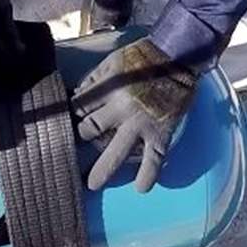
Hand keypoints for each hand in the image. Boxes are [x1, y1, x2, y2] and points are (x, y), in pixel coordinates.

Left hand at [70, 38, 197, 191]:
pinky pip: (154, 158)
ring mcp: (142, 123)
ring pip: (118, 151)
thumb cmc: (141, 58)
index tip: (68, 122)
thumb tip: (77, 95)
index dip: (72, 115)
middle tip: (73, 151)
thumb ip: (93, 80)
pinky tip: (141, 189)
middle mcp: (121, 108)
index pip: (79, 107)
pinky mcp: (161, 133)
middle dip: (80, 139)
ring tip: (93, 184)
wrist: (178, 58)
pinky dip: (148, 175)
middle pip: (91, 130)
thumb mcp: (111, 62)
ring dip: (104, 170)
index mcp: (108, 88)